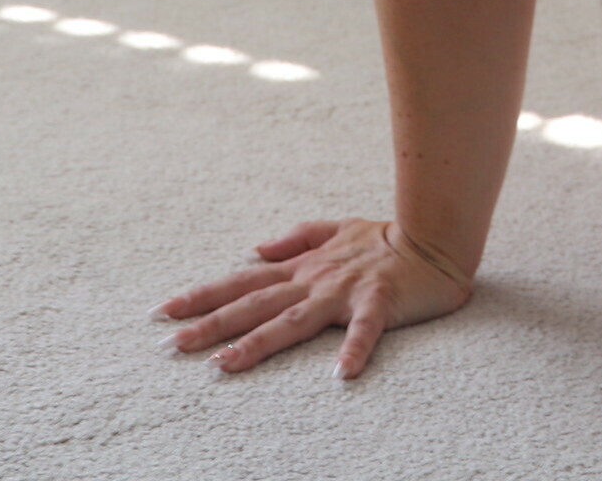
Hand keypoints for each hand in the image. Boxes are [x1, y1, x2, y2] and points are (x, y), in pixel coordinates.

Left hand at [155, 218, 473, 378]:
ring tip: (222, 366)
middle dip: (210, 324)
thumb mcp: (338, 227)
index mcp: (304, 266)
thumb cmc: (388, 237)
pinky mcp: (380, 301)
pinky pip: (365, 328)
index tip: (164, 311)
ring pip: (292, 320)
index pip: (243, 281)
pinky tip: (341, 374)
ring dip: (256, 343)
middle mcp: (316, 278)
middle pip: (255, 304)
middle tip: (170, 344)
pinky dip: (354, 349)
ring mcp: (345, 290)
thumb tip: (254, 248)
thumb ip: (296, 237)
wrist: (437, 236)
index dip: (203, 295)